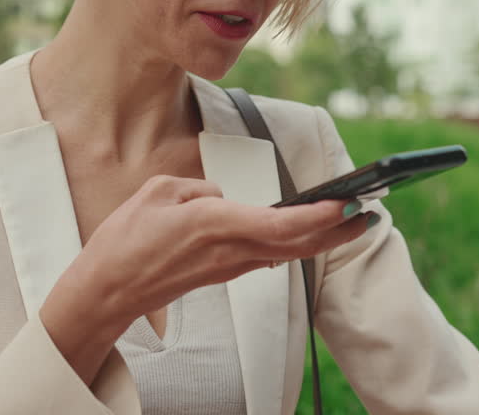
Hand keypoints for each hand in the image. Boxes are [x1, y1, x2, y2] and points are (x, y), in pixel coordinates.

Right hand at [39, 175, 369, 379]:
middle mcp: (231, 250)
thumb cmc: (125, 242)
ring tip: (350, 219)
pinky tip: (305, 234)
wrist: (107, 291)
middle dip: (339, 229)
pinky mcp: (223, 272)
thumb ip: (199, 187)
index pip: (283, 224)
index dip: (321, 215)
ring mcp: (229, 265)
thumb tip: (221, 195)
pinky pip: (268, 255)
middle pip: (299, 243)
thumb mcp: (159, 192)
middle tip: (371, 211)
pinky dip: (294, 243)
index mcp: (217, 225)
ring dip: (321, 236)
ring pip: (288, 251)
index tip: (349, 201)